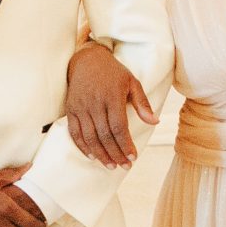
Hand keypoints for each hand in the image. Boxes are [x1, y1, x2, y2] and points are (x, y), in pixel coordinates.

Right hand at [64, 42, 156, 168]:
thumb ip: (142, 103)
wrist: (86, 60)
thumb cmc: (113, 73)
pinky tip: (92, 156)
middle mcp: (95, 102)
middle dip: (115, 154)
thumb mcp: (132, 82)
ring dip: (100, 154)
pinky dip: (83, 146)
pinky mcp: (71, 109)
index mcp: (112, 96)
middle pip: (104, 135)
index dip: (125, 144)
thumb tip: (154, 122)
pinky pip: (75, 132)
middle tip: (124, 166)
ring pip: (90, 137)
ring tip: (111, 165)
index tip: (133, 157)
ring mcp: (81, 107)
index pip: (118, 127)